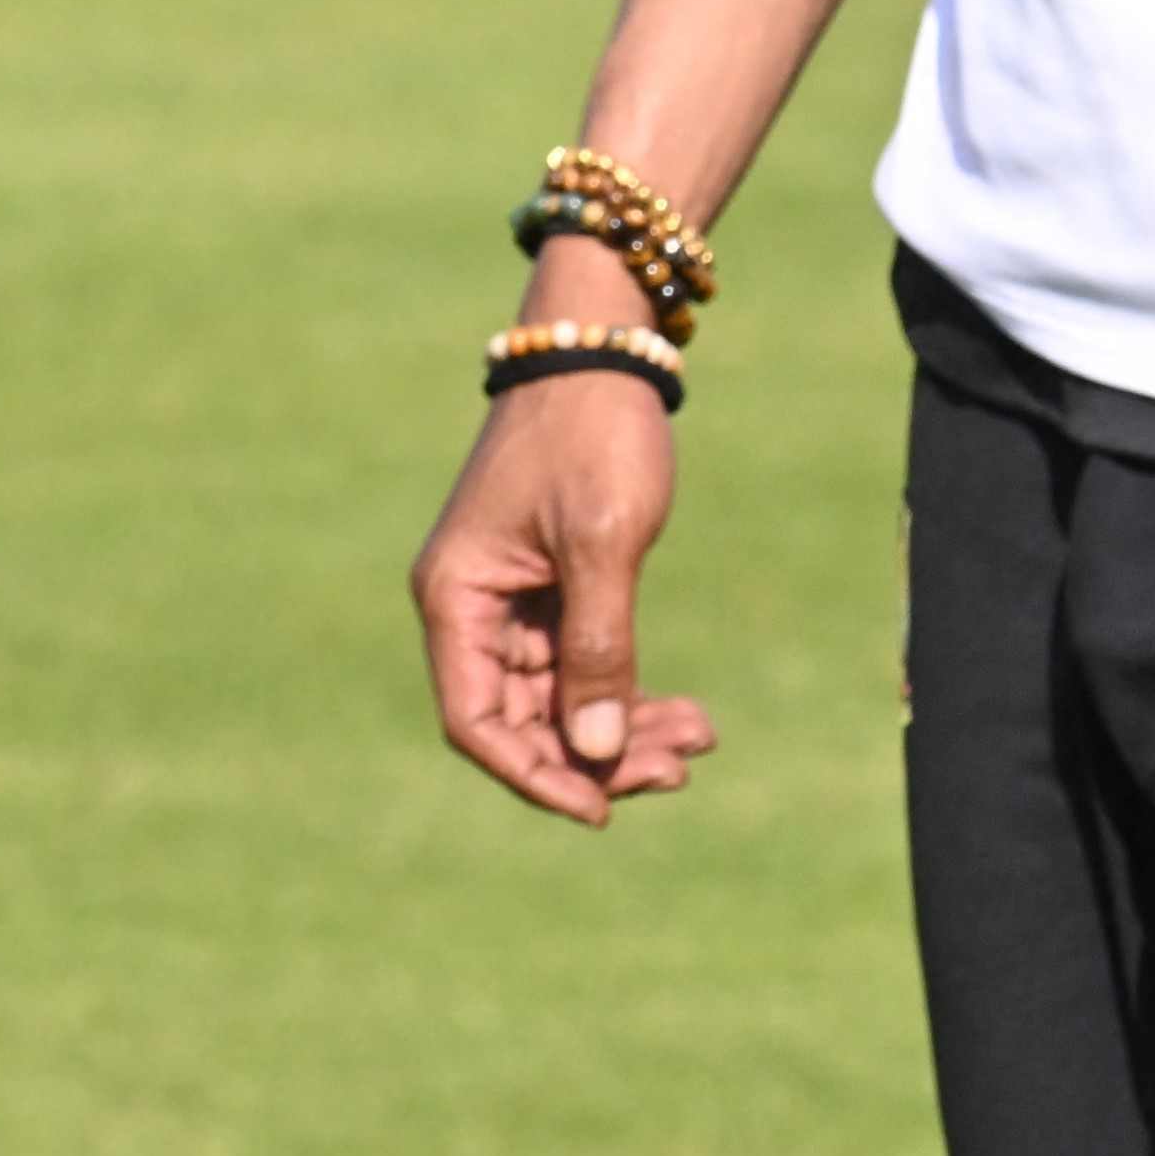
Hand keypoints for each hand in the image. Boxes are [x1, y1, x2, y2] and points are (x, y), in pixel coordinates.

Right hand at [409, 268, 721, 825]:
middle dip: (597, 754)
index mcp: (455, 596)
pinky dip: (630, 692)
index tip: (599, 808)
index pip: (474, 722)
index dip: (533, 775)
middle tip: (675, 770)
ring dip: (624, 729)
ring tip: (698, 739)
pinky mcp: (552, 589)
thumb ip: (598, 651)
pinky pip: (584, 667)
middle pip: (522, 721)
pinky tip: (689, 714)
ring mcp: (512, 601)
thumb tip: (596, 755)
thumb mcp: (601, 544)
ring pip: (561, 701)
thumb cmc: (592, 434)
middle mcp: (472, 607)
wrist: (605, 347)